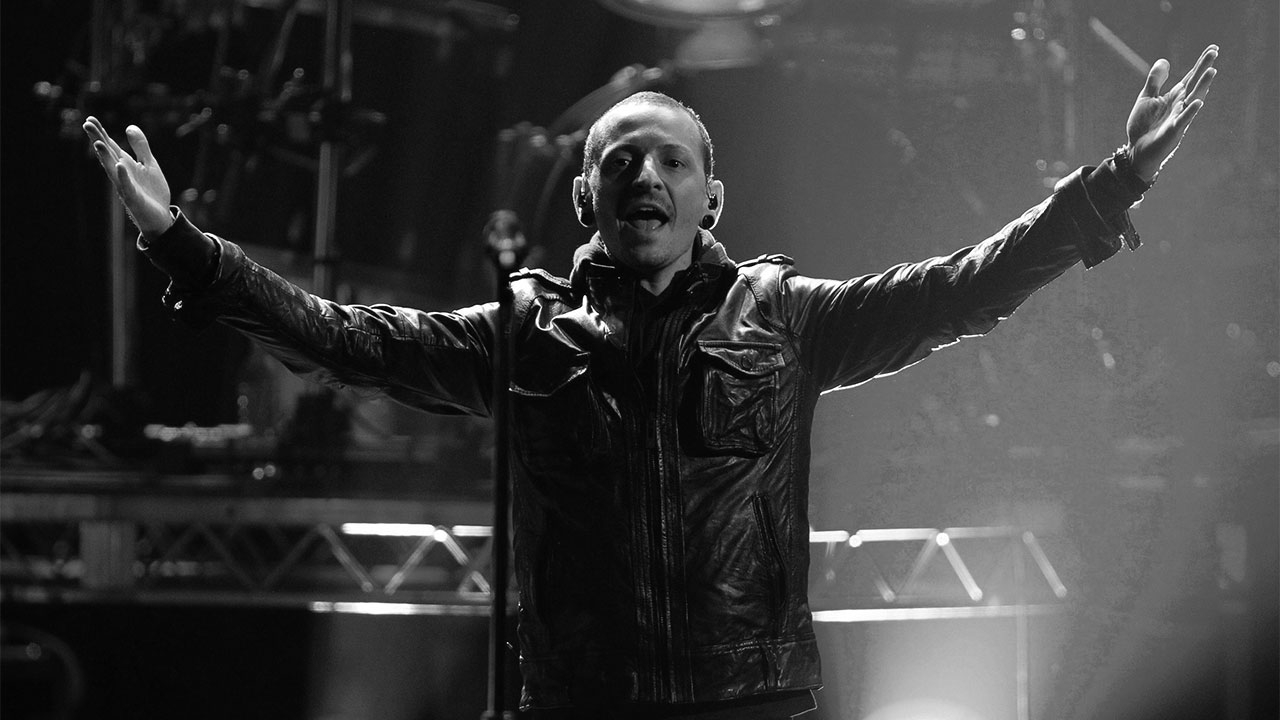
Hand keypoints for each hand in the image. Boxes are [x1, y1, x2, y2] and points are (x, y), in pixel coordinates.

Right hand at [83, 116, 174, 236]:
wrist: (161, 217)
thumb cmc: (152, 191)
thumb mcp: (149, 164)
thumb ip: (140, 147)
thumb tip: (129, 126)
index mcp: (125, 164)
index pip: (111, 146)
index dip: (101, 133)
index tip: (90, 119)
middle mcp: (121, 174)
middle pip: (108, 155)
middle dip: (98, 140)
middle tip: (87, 125)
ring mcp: (126, 186)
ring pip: (112, 170)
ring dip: (105, 157)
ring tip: (97, 142)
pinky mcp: (134, 198)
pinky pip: (127, 186)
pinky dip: (123, 176)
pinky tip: (120, 165)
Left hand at [1126, 44, 1217, 181]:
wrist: (1136, 150)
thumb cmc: (1143, 126)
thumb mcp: (1146, 98)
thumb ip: (1155, 81)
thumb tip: (1164, 61)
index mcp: (1175, 96)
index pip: (1191, 77)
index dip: (1201, 63)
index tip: (1213, 48)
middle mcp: (1180, 105)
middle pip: (1195, 83)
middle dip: (1204, 68)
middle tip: (1214, 52)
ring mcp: (1179, 117)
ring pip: (1193, 99)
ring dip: (1202, 86)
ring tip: (1211, 71)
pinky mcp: (1173, 131)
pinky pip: (1183, 120)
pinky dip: (1190, 111)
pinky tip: (1197, 102)